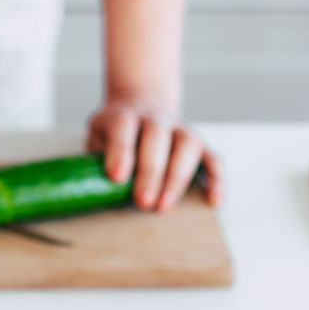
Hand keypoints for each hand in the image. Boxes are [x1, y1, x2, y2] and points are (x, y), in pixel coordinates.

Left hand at [87, 99, 221, 210]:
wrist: (140, 104)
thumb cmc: (113, 133)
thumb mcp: (96, 136)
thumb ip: (95, 156)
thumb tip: (91, 189)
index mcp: (126, 115)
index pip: (124, 127)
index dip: (121, 150)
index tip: (117, 177)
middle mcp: (156, 119)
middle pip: (157, 138)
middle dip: (151, 172)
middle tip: (142, 202)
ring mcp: (180, 130)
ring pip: (187, 146)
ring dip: (177, 177)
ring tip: (164, 206)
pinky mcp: (199, 146)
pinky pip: (213, 160)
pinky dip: (217, 180)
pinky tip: (214, 202)